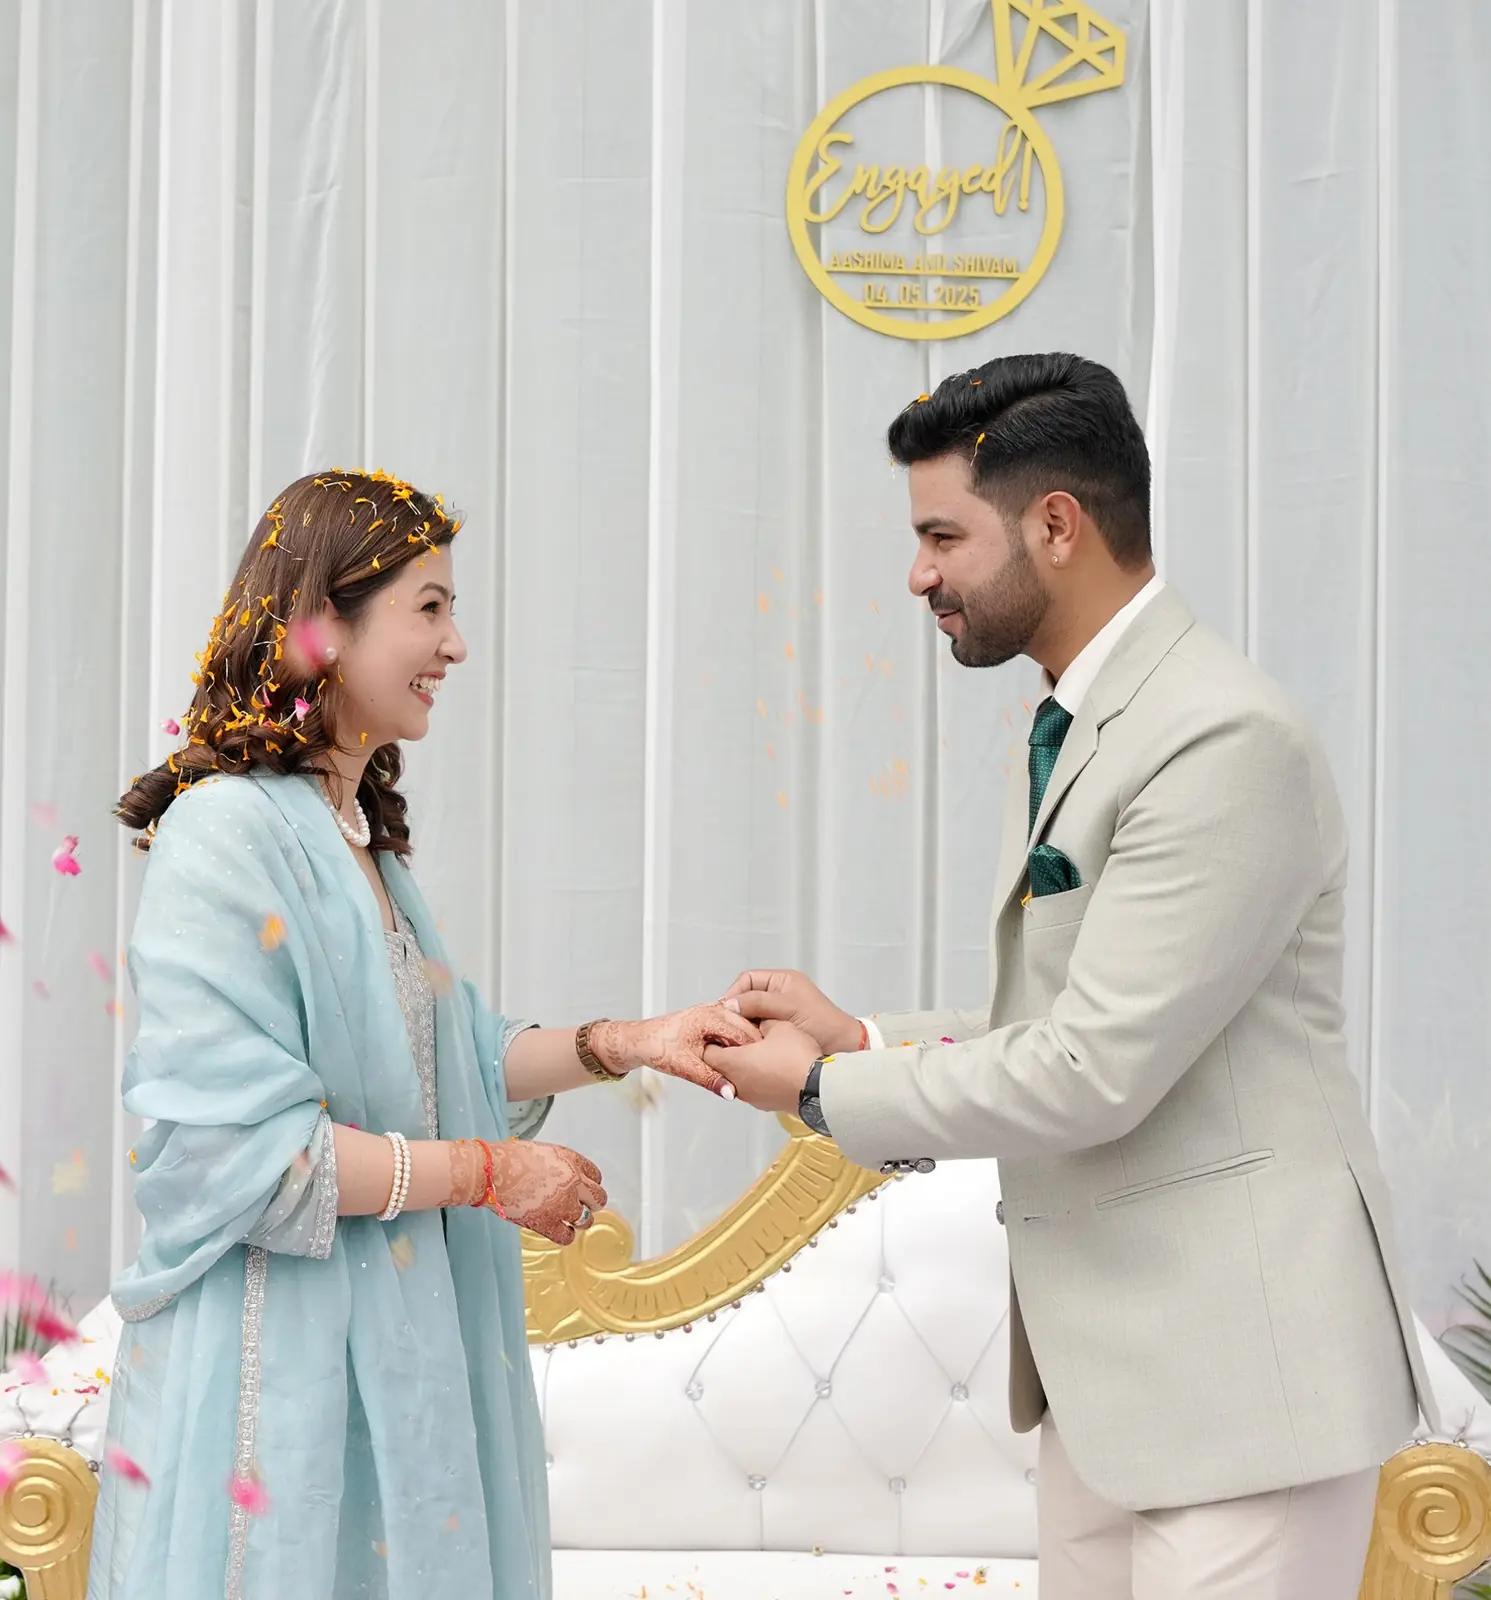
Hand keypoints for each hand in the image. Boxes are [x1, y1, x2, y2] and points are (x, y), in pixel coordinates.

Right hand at [477, 1140, 607, 1246]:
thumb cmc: (511, 1158)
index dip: (589, 1183)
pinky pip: (567, 1236)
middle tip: (582, 1205)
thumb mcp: (544, 1152)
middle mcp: (573, 1183)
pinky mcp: (548, 1224)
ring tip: (569, 1218)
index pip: (596, 1176)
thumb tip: (561, 1179)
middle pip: (598, 1199)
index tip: (584, 1188)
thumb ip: (560, 1166)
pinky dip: (565, 1235)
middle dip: (591, 1202)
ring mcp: (563, 1205)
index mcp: (572, 1161)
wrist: (493, 1172)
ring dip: (579, 1220)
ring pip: (586, 1220)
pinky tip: (559, 1230)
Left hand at [594, 1006, 761, 1098]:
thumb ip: (710, 1079)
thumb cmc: (657, 1048)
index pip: (742, 1032)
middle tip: (772, 1064)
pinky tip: (748, 1057)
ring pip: (742, 1026)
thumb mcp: (684, 1067)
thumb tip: (731, 1093)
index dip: (757, 1050)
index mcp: (708, 1017)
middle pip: (746, 1026)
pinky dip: (742, 1041)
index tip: (770, 1066)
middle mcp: (713, 1011)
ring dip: (751, 1042)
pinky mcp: (712, 1020)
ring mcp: (713, 1013)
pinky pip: (734, 1028)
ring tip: (763, 1062)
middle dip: (759, 1044)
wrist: (640, 1041)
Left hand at [703, 1018, 821, 1114]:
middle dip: (729, 1052)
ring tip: (760, 1052)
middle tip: (741, 1038)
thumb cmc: (797, 1058)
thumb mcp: (779, 1026)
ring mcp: (751, 1098)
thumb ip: (761, 1020)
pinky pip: (754, 1089)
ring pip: (737, 1079)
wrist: (820, 1088)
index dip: (713, 1039)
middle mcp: (737, 1084)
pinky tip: (773, 1067)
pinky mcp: (766, 1104)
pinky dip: (757, 1078)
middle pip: (721, 1067)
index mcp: (733, 1063)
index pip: (707, 1053)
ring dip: (744, 1067)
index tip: (722, 1031)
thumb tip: (757, 1020)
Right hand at [720, 969, 861, 1054]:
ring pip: (750, 1016)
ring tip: (733, 1039)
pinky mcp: (778, 1031)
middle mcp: (778, 994)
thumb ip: (759, 1003)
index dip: (734, 993)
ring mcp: (778, 1013)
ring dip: (742, 1026)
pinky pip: (757, 1030)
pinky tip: (746, 1047)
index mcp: (782, 981)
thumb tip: (730, 1004)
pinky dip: (750, 1037)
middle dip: (735, 1012)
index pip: (747, 980)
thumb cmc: (823, 1024)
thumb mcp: (788, 1008)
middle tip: (724, 1027)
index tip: (724, 1010)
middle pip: (746, 998)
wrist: (844, 1048)